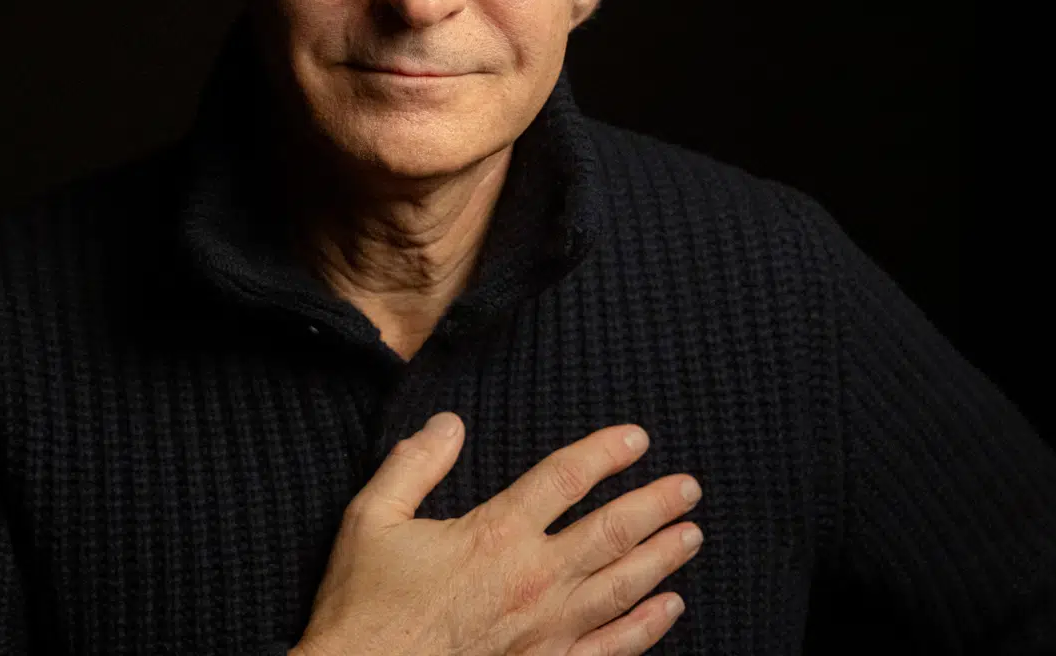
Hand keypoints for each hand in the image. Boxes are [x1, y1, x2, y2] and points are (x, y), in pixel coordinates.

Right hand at [293, 412, 702, 655]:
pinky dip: (646, 627)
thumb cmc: (363, 605)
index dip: (605, 454)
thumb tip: (450, 423)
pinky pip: (611, 648)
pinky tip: (669, 608)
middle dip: (654, 505)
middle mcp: (532, 580)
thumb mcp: (372, 518)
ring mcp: (545, 631)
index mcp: (494, 535)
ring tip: (691, 534)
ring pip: (622, 587)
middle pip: (611, 531)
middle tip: (688, 487)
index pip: (565, 479)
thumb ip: (414, 464)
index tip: (637, 439)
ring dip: (661, 558)